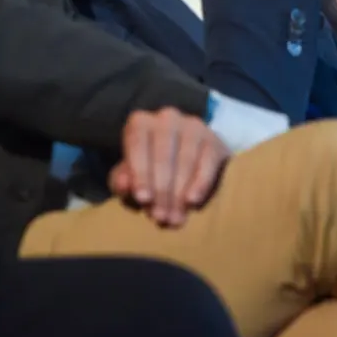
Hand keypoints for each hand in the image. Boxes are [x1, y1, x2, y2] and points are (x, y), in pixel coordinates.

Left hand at [113, 108, 229, 227]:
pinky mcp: (214, 139)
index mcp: (140, 123)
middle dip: (161, 190)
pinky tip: (193, 202)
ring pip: (186, 160)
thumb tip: (125, 185)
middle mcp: (167, 118)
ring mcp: (193, 126)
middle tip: (160, 217)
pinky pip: (208, 161)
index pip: (137, 145)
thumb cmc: (149, 170)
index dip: (140, 173)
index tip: (143, 199)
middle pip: (163, 156)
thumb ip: (121, 182)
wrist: (185, 159)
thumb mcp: (129, 177)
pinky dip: (200, 183)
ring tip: (174, 218)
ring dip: (179, 193)